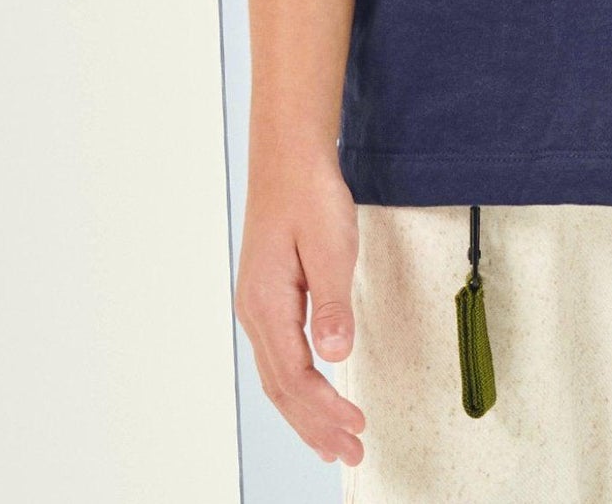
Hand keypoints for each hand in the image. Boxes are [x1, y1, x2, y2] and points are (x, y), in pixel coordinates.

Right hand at [235, 145, 366, 467]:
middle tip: (351, 454)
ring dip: (306, 414)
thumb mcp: (329, 245)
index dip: (324, 409)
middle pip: (282, 388)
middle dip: (315, 427)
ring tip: (334, 443)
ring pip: (278, 377)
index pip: (294, 377)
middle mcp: (255, 312)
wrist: (289, 157)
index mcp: (266, 304)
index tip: (356, 429)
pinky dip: (298, 388)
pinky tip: (313, 397)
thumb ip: (332, 303)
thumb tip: (336, 355)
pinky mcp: (269, 298)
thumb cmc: (309, 195)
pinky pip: (280, 358)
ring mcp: (258, 306)